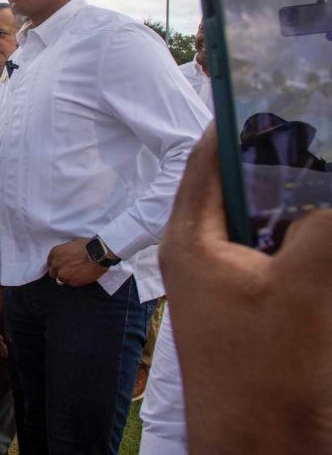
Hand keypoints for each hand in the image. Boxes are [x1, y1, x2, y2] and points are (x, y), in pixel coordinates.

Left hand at [47, 238, 106, 286]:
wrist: (98, 254)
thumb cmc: (86, 246)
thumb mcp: (70, 245)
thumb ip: (63, 253)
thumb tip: (64, 258)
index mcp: (54, 253)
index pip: (50, 262)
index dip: (56, 263)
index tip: (62, 264)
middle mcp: (56, 265)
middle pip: (52, 272)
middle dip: (59, 271)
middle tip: (68, 269)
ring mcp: (63, 275)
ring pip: (60, 279)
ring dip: (66, 277)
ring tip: (75, 273)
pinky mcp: (72, 282)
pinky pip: (70, 283)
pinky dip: (75, 280)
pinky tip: (81, 275)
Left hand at [160, 125, 331, 452]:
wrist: (257, 446)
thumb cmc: (267, 376)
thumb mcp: (305, 291)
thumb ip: (322, 229)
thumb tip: (326, 193)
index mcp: (191, 238)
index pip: (210, 160)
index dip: (240, 122)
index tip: (274, 90)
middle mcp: (199, 252)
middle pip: (238, 187)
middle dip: (278, 161)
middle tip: (314, 133)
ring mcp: (222, 280)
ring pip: (259, 221)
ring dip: (291, 202)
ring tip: (316, 168)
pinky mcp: (246, 304)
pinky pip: (271, 255)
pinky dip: (296, 238)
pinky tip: (318, 231)